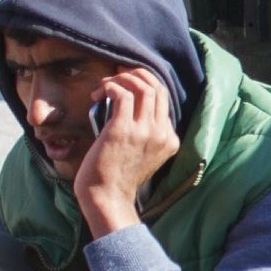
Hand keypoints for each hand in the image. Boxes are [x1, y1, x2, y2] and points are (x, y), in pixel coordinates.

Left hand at [72, 63, 179, 237]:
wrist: (107, 196)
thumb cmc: (117, 177)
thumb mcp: (144, 156)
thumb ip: (146, 135)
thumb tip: (126, 107)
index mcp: (170, 140)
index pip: (164, 100)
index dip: (145, 84)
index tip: (126, 82)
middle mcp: (161, 133)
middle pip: (158, 88)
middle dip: (137, 74)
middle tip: (118, 74)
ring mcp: (144, 131)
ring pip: (143, 87)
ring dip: (122, 79)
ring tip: (105, 85)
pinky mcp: (123, 129)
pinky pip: (122, 94)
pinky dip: (111, 86)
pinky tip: (100, 92)